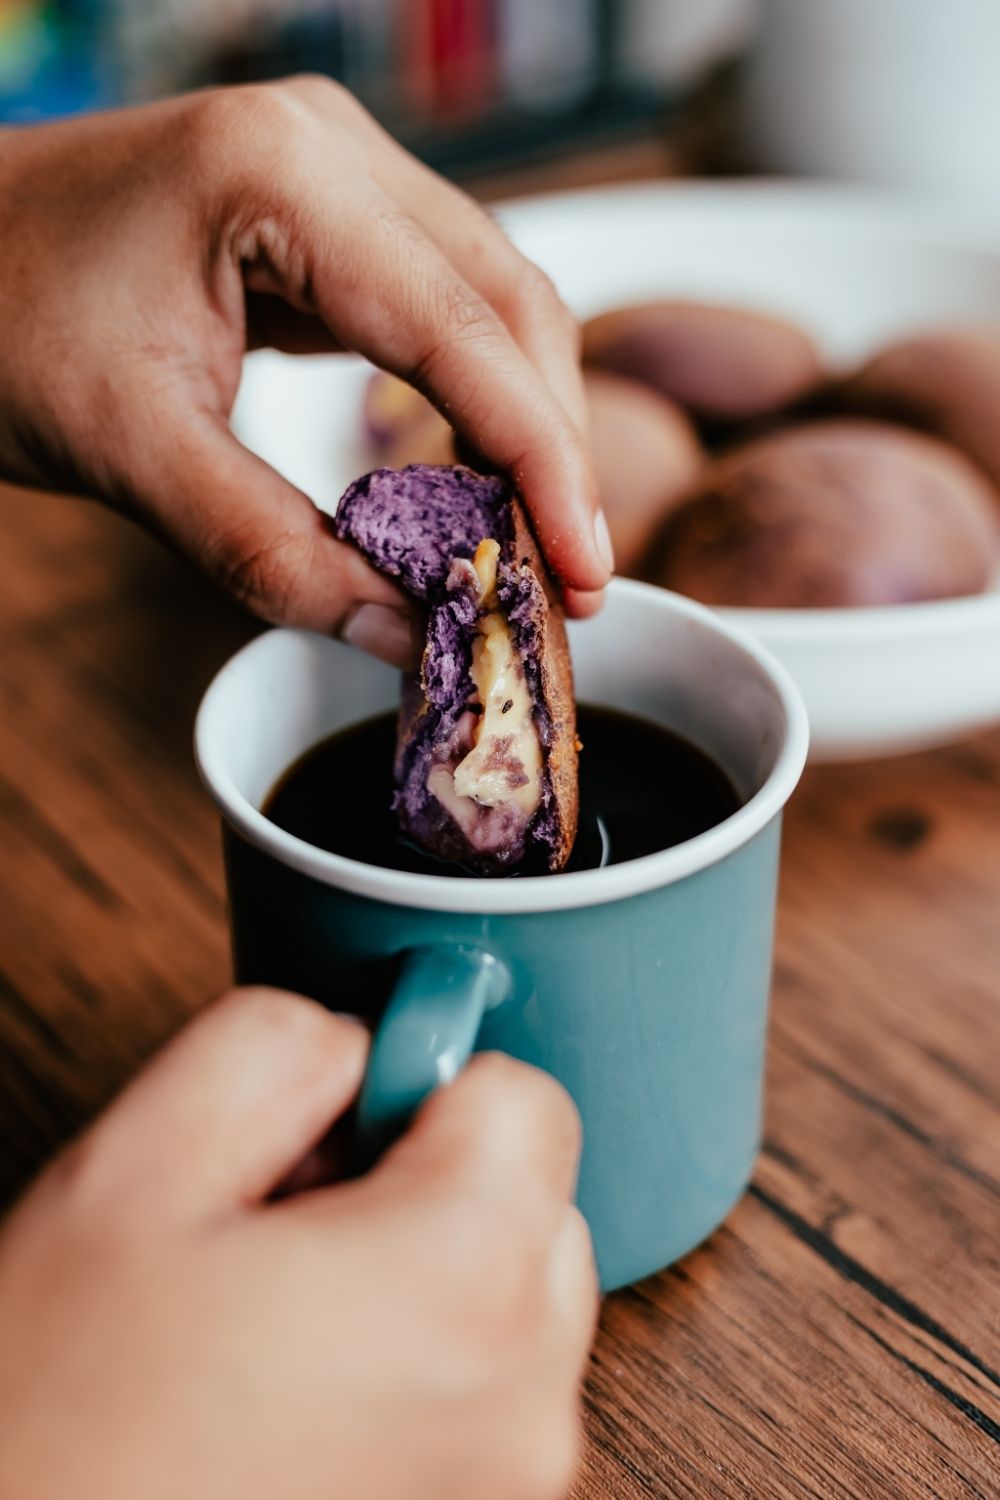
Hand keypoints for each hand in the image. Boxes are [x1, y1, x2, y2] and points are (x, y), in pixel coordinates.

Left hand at [0, 81, 611, 664]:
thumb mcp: (131, 454)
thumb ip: (272, 553)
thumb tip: (403, 635)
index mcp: (280, 176)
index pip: (466, 331)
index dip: (543, 464)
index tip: (584, 573)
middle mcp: (330, 148)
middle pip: (511, 302)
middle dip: (553, 448)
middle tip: (573, 578)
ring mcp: (334, 172)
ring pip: (492, 302)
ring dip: (526, 424)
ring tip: (539, 543)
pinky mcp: (326, 216)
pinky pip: (439, 307)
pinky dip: (474, 398)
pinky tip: (480, 478)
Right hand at [0, 988, 596, 1499]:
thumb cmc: (60, 1425)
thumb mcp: (133, 1174)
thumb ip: (276, 1049)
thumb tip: (358, 1047)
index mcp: (463, 1288)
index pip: (527, 1096)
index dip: (420, 1083)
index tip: (341, 1124)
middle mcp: (520, 1403)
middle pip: (536, 1202)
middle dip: (430, 1182)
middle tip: (292, 1224)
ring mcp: (507, 1488)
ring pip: (514, 1300)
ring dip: (425, 1278)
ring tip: (281, 1320)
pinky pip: (486, 1395)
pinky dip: (422, 1366)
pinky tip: (300, 1391)